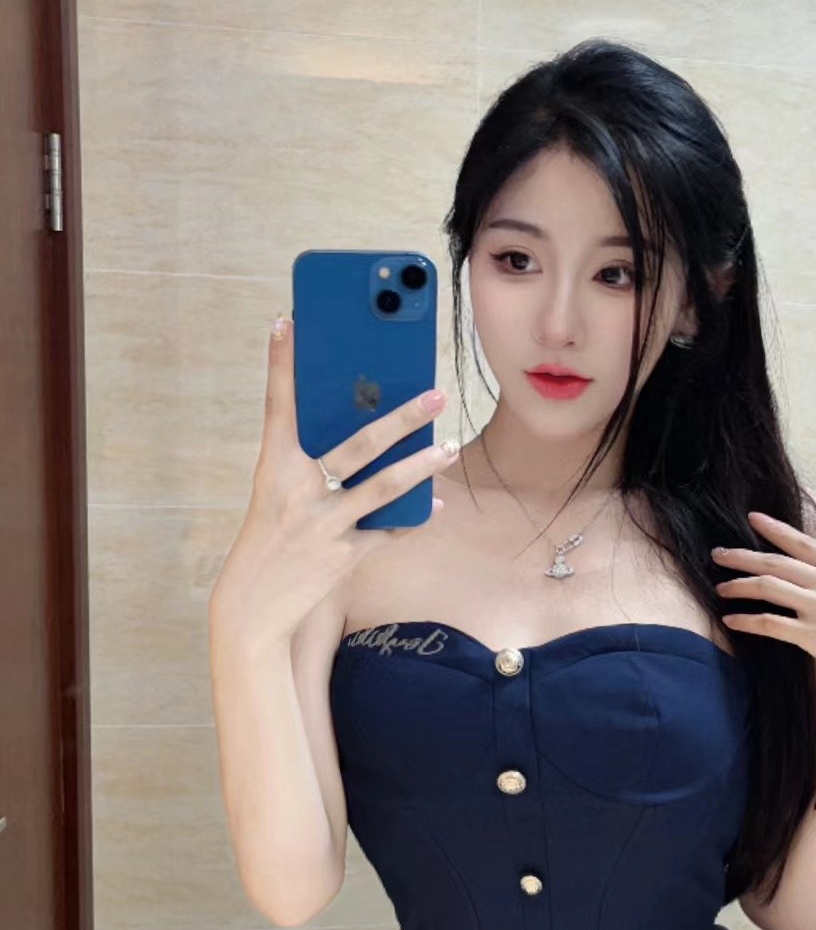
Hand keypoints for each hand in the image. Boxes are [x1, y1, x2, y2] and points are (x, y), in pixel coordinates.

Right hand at [209, 316, 457, 650]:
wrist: (252, 608)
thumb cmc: (269, 540)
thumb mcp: (276, 496)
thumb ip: (308, 464)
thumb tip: (357, 431)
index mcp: (272, 469)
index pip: (279, 407)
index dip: (283, 365)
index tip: (289, 322)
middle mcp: (297, 492)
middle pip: (356, 445)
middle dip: (400, 417)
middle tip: (434, 393)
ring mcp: (322, 526)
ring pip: (382, 488)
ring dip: (421, 466)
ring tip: (448, 446)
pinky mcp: (343, 557)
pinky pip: (387, 531)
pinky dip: (412, 517)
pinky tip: (434, 505)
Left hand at [712, 510, 815, 701]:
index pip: (802, 542)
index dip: (774, 528)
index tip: (752, 518)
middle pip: (776, 562)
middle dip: (742, 555)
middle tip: (718, 553)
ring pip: (768, 587)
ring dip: (738, 585)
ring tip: (720, 587)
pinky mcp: (814, 636)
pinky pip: (770, 623)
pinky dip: (746, 620)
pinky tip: (731, 619)